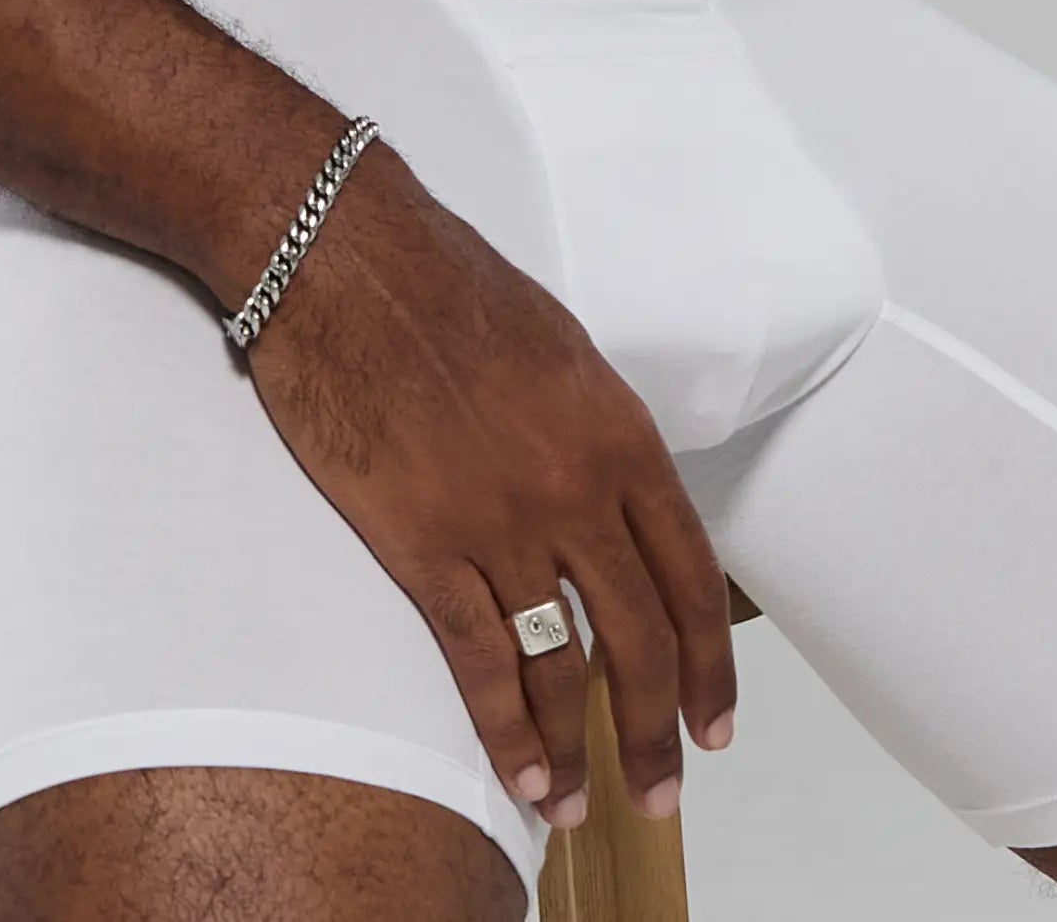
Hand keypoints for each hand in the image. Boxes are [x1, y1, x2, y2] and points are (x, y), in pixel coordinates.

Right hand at [238, 148, 738, 831]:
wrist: (339, 251)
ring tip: (589, 805)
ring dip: (584, 748)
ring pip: (564, 663)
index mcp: (618, 432)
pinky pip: (479, 659)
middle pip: (640, 636)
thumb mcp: (560, 347)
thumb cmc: (441, 283)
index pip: (689, 574)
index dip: (710, 662)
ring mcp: (499, 518)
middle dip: (661, 727)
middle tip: (666, 788)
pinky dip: (507, 731)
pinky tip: (525, 775)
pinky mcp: (421, 539)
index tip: (717, 721)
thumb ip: (594, 433)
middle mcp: (574, 485)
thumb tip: (610, 502)